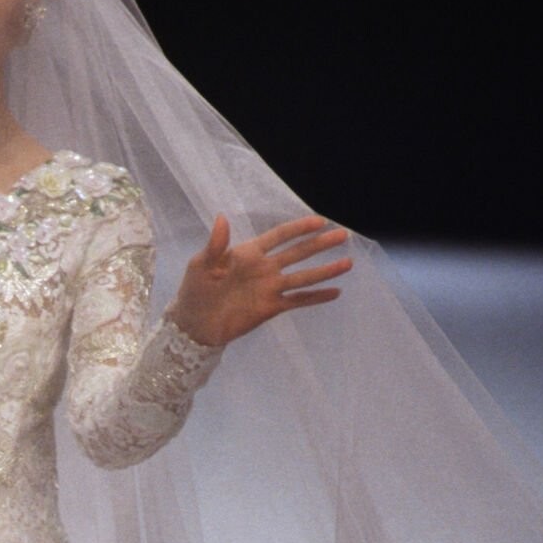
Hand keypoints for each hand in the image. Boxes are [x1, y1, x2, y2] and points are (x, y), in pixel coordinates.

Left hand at [167, 213, 352, 349]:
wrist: (194, 326)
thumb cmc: (195, 291)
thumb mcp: (201, 265)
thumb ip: (215, 244)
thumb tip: (222, 217)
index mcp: (248, 253)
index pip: (278, 236)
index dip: (298, 228)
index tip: (320, 221)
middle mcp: (264, 268)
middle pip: (297, 253)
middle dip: (320, 245)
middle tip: (342, 235)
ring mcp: (270, 288)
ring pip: (303, 276)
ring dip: (325, 271)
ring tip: (348, 263)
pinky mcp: (271, 308)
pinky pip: (297, 300)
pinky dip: (316, 298)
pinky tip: (335, 293)